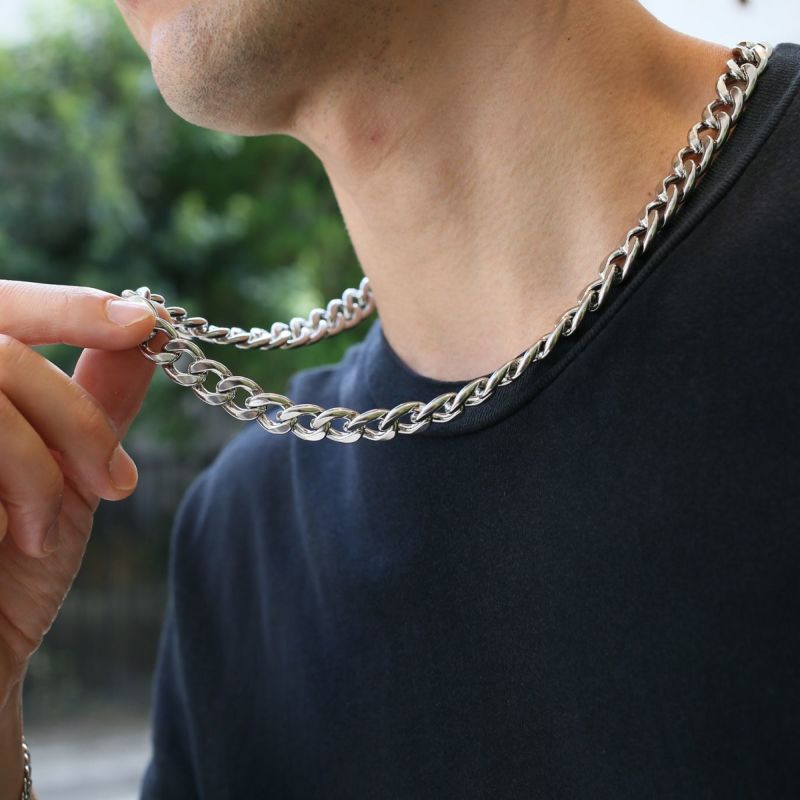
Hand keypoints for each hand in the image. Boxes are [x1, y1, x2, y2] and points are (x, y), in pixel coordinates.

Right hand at [0, 280, 165, 698]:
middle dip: (73, 415)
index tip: (143, 323)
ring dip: (41, 461)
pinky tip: (11, 540)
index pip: (0, 307)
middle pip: (1, 350)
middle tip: (113, 481)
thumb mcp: (64, 475)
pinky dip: (15, 490)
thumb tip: (147, 327)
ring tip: (43, 528)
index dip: (68, 306)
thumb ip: (92, 401)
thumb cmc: (9, 569)